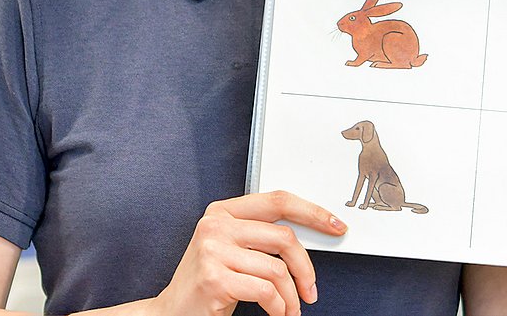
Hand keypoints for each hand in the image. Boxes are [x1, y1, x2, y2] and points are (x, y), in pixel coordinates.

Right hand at [153, 190, 346, 315]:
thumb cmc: (208, 283)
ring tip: (290, 309)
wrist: (171, 313)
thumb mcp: (231, 249)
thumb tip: (312, 235)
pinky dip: (279, 307)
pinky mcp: (214, 278)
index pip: (277, 201)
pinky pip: (266, 291)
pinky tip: (277, 313)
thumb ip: (260, 236)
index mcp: (222, 212)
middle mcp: (215, 225)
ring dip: (291, 297)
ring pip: (277, 270)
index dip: (312, 212)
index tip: (336, 226)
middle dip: (305, 268)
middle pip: (284, 237)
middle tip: (311, 290)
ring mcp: (212, 251)